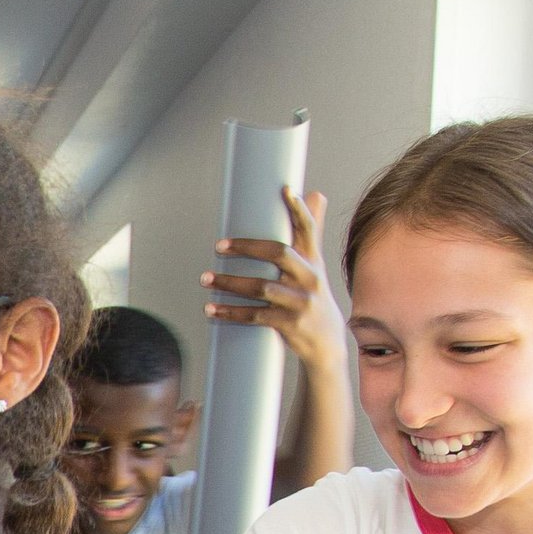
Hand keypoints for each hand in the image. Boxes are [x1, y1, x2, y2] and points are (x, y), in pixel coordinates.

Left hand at [204, 188, 347, 381]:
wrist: (326, 344)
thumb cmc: (313, 298)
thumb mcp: (315, 266)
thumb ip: (310, 233)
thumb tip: (316, 193)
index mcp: (313, 260)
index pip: (309, 229)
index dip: (299, 209)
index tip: (286, 189)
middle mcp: (310, 278)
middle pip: (279, 253)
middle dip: (247, 247)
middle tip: (218, 246)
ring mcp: (301, 301)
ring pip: (262, 287)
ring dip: (230, 283)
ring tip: (206, 279)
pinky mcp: (290, 324)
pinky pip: (256, 315)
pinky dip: (231, 312)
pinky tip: (212, 309)